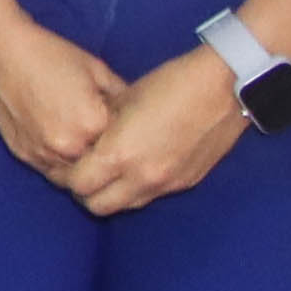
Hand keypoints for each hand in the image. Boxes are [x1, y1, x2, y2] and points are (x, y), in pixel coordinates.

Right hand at [0, 12, 128, 183]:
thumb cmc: (50, 54)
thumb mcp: (97, 69)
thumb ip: (123, 97)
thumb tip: (139, 115)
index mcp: (93, 124)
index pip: (124, 143)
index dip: (127, 135)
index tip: (127, 127)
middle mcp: (69, 147)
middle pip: (101, 165)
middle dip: (107, 154)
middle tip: (106, 138)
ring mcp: (43, 155)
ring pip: (76, 176)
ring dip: (83, 165)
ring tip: (85, 143)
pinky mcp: (23, 156)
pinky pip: (51, 172)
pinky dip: (61, 164)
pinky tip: (64, 145)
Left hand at [54, 42, 250, 216]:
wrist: (225, 87)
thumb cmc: (170, 83)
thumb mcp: (124, 99)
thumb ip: (101, 126)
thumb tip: (87, 138)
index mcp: (119, 154)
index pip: (77, 185)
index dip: (66, 176)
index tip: (66, 164)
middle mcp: (141, 178)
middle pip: (98, 206)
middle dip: (86, 192)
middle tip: (84, 173)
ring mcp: (166, 185)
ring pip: (126, 205)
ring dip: (113, 194)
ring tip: (112, 172)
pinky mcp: (186, 183)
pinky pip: (152, 196)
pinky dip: (139, 188)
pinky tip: (141, 166)